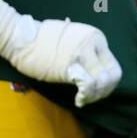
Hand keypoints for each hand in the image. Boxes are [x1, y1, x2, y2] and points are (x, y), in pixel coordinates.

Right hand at [5, 17, 122, 106]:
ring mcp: (83, 54)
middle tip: (89, 98)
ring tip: (82, 99)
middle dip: (103, 92)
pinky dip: (85, 97)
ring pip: (102, 82)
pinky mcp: (70, 66)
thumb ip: (88, 53)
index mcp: (96, 37)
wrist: (22, 39)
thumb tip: (96, 74)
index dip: (108, 84)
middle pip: (112, 76)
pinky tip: (78, 100)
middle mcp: (93, 44)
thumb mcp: (74, 40)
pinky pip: (87, 85)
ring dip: (94, 96)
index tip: (96, 91)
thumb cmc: (44, 41)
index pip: (114, 67)